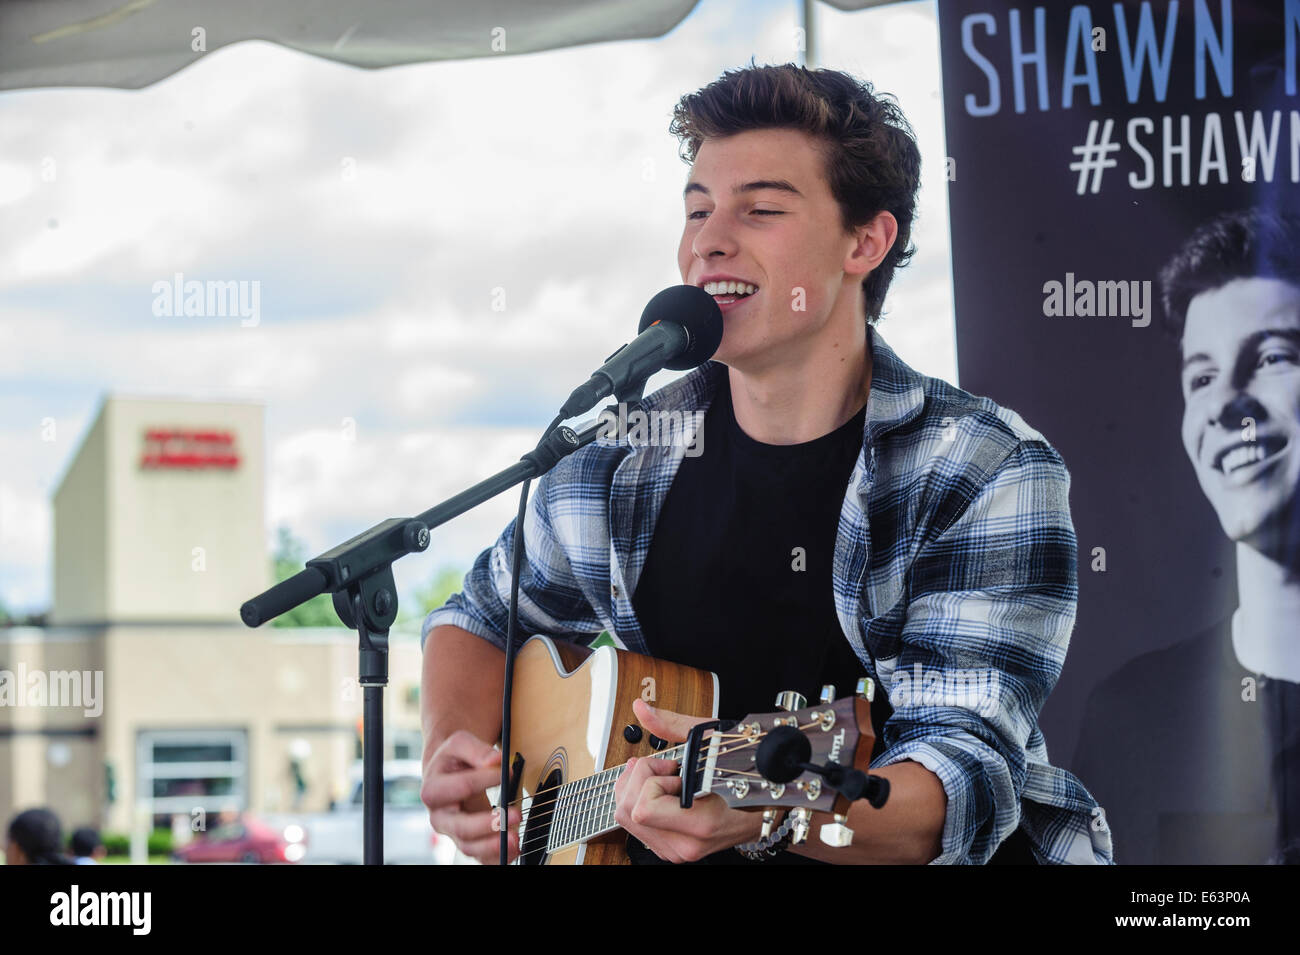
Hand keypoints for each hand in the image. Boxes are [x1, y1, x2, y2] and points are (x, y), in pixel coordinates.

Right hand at [421, 730, 520, 864]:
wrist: (448, 772)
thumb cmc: (454, 758)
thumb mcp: (460, 743)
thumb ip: (476, 749)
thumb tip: (496, 761)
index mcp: (433, 790)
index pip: (462, 787)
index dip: (485, 779)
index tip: (507, 772)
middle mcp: (440, 816)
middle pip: (461, 827)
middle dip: (489, 824)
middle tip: (515, 814)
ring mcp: (453, 832)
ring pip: (469, 847)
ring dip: (494, 846)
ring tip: (516, 838)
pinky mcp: (467, 840)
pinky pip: (480, 856)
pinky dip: (496, 857)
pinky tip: (513, 849)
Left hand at [612, 699, 761, 862]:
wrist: (768, 806)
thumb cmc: (746, 773)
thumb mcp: (712, 741)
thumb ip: (672, 725)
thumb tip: (641, 708)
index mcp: (699, 824)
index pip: (643, 808)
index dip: (652, 779)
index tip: (673, 769)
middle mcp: (685, 844)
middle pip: (627, 812)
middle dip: (639, 781)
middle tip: (666, 771)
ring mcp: (677, 851)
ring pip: (625, 819)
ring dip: (638, 791)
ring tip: (666, 781)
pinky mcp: (671, 850)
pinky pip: (635, 826)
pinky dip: (640, 802)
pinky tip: (661, 792)